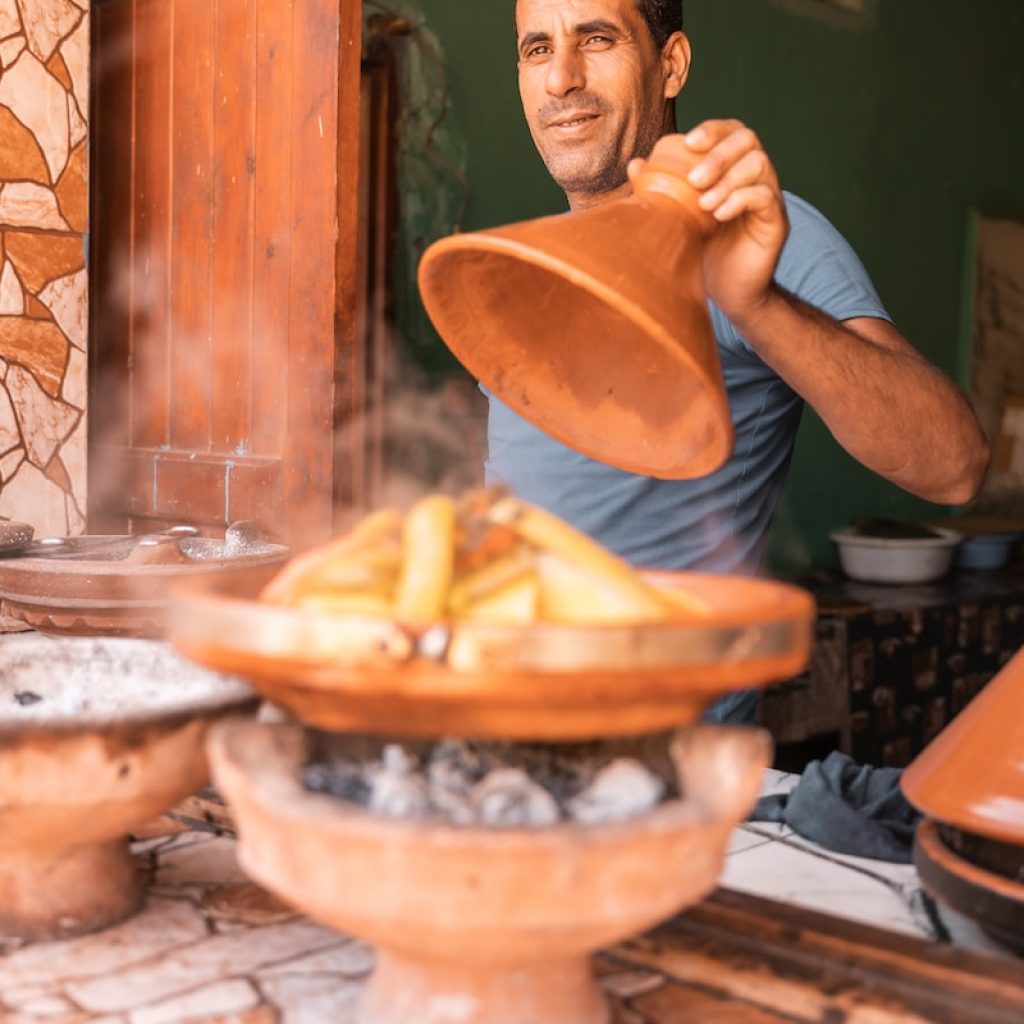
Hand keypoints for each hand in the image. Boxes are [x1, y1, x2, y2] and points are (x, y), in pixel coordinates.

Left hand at [629, 121, 788, 326]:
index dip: (712, 130)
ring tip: (704, 205)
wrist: (728, 293)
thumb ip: (660, 191)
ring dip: (728, 179)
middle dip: (718, 154)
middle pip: (747, 140)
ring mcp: (769, 197)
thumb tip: (635, 165)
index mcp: (731, 169)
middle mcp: (754, 176)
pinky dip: (741, 200)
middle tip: (693, 180)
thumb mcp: (678, 219)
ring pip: (760, 164)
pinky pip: (766, 197)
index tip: (688, 142)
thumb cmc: (703, 252)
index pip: (730, 131)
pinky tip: (719, 216)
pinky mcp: (777, 222)